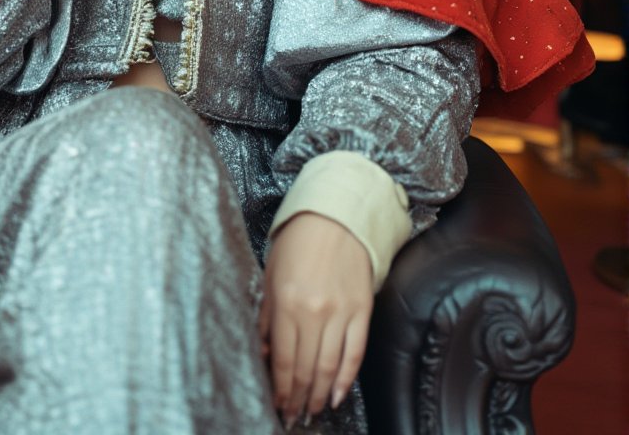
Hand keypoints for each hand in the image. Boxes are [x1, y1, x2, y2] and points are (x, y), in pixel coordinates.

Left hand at [258, 212, 372, 425]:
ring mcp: (342, 313)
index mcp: (287, 302)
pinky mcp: (363, 311)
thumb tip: (265, 354)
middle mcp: (315, 311)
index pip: (284, 360)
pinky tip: (338, 395)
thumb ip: (267, 316)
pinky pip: (356, 354)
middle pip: (306, 370)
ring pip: (331, 368)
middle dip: (299, 399)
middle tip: (294, 416)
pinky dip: (346, 379)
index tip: (278, 405)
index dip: (281, 389)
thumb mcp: (271, 273)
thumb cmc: (298, 240)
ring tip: (313, 411)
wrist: (338, 215)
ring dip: (320, 396)